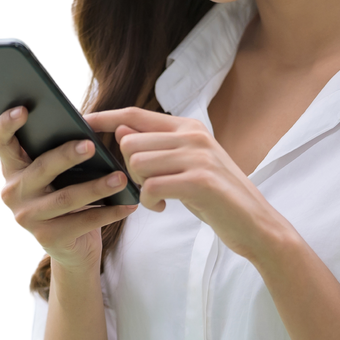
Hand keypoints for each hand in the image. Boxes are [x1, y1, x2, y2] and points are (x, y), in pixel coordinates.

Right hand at [0, 107, 140, 271]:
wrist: (71, 247)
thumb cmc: (64, 194)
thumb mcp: (56, 172)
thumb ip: (57, 147)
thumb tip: (82, 122)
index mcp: (11, 167)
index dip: (6, 124)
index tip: (23, 110)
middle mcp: (11, 192)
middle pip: (40, 168)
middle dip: (66, 156)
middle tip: (91, 145)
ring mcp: (27, 218)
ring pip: (65, 198)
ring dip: (96, 187)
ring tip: (121, 177)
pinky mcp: (48, 239)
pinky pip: (83, 222)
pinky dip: (108, 212)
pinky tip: (127, 203)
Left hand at [84, 108, 288, 263]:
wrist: (256, 224)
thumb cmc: (216, 197)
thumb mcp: (185, 166)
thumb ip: (156, 147)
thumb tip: (121, 130)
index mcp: (188, 127)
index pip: (135, 115)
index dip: (106, 116)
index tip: (83, 119)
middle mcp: (192, 135)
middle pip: (130, 143)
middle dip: (129, 170)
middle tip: (148, 187)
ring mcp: (197, 156)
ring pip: (136, 164)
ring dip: (140, 187)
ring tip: (159, 198)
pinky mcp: (199, 181)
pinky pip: (150, 187)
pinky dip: (150, 202)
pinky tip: (164, 207)